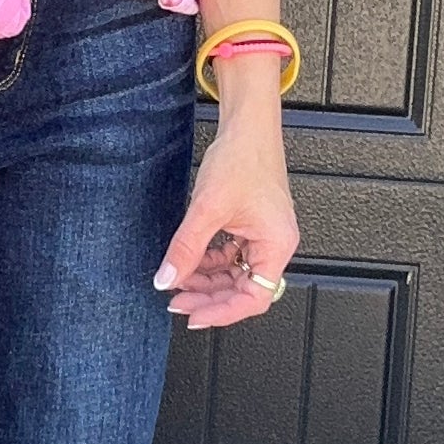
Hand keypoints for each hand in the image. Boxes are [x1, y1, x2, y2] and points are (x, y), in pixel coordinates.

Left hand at [152, 115, 297, 329]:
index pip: (253, 297)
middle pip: (243, 289)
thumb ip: (186, 248)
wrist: (246, 127)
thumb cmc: (242, 158)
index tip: (193, 315)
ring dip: (206, 281)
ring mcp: (263, 236)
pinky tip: (189, 263)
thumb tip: (166, 279)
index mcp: (277, 245)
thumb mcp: (207, 209)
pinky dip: (209, 263)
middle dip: (209, 297)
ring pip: (235, 275)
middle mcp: (275, 244)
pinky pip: (230, 257)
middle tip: (176, 300)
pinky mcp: (251, 227)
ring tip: (177, 281)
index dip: (222, 312)